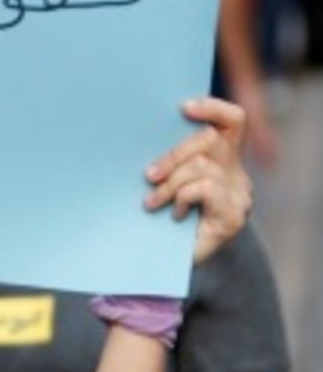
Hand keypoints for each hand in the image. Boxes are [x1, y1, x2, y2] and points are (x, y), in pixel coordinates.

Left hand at [143, 98, 252, 264]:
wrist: (169, 265)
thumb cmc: (160, 216)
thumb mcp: (162, 181)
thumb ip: (166, 158)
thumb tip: (132, 127)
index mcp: (221, 158)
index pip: (232, 121)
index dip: (213, 107)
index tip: (183, 107)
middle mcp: (236, 173)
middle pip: (211, 139)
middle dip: (173, 154)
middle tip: (148, 175)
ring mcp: (239, 195)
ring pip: (202, 166)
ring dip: (170, 183)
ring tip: (152, 202)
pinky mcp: (234, 216)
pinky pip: (205, 189)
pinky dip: (182, 197)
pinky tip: (174, 214)